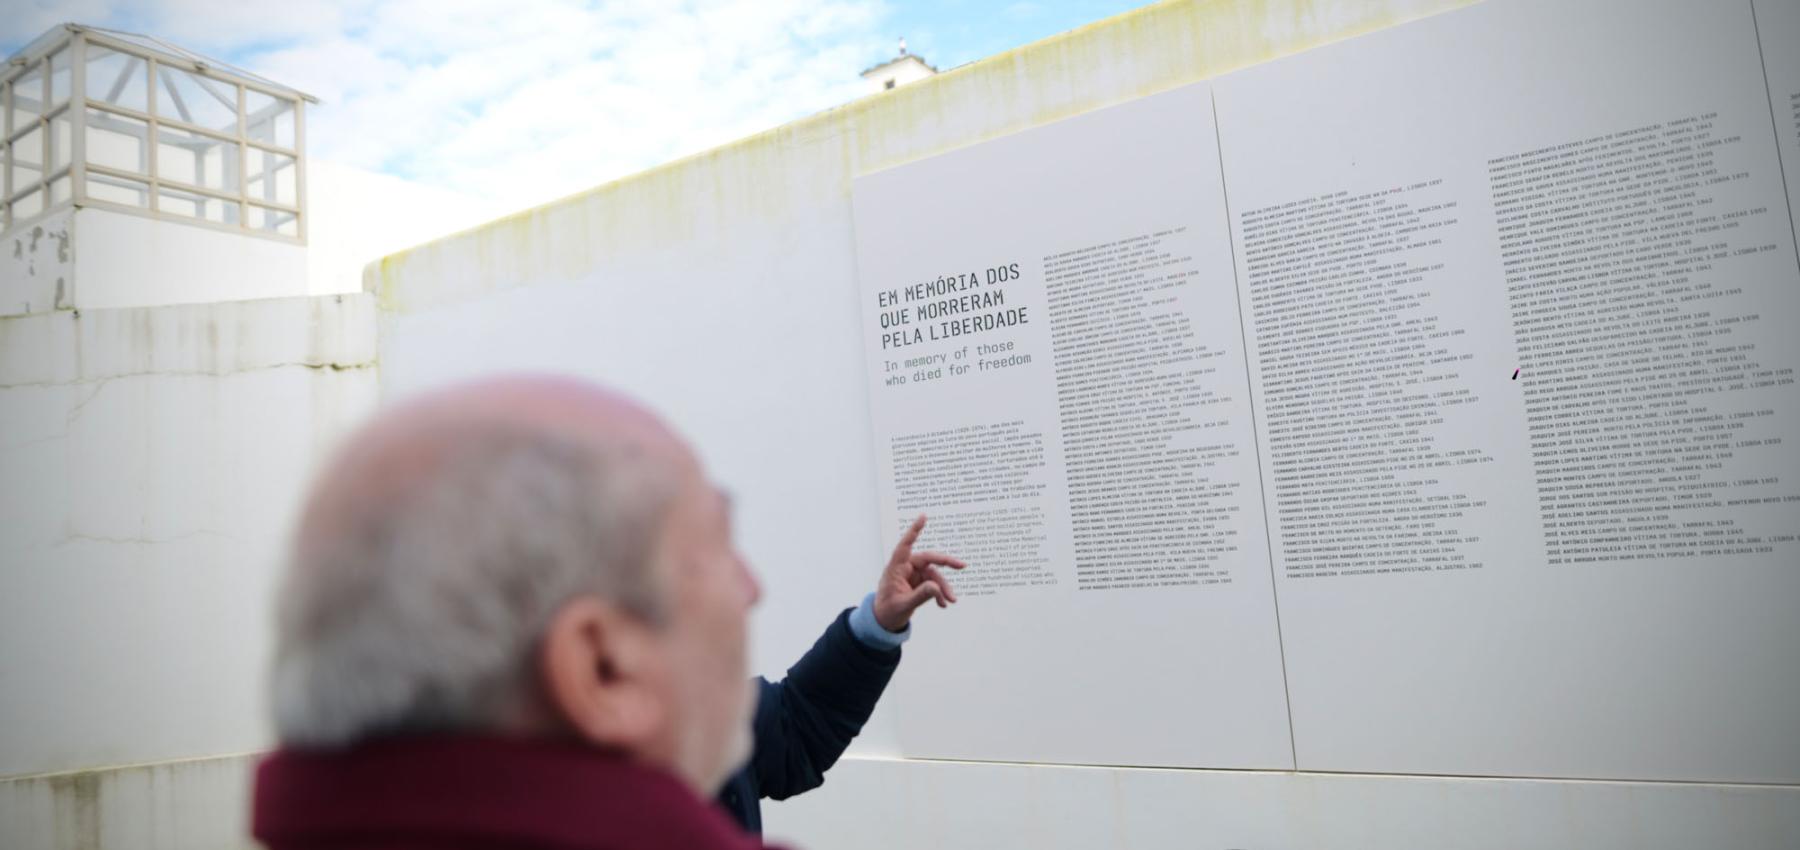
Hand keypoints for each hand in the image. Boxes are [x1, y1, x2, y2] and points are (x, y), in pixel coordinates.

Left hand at [872, 514, 966, 631]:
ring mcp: (914, 574)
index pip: (905, 546)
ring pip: (934, 574)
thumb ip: (920, 596)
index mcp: (896, 568)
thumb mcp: (903, 605)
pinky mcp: (919, 582)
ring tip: (951, 600)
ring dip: (944, 587)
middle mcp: (906, 567)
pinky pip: (934, 584)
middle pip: (928, 559)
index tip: (923, 517)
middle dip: (946, 562)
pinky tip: (943, 604)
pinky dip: (940, 593)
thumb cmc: (888, 610)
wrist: (885, 620)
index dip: (914, 531)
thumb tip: (937, 588)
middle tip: (962, 566)